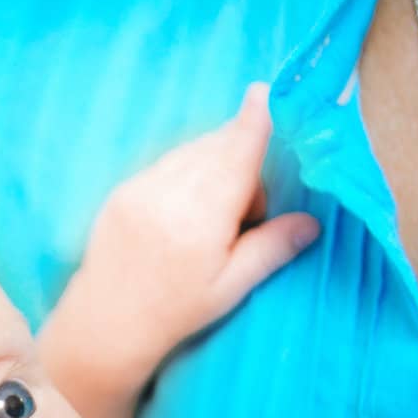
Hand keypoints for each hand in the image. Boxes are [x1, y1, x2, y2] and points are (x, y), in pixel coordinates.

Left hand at [49, 83, 320, 401]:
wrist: (104, 326)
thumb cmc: (174, 313)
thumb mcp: (229, 288)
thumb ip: (270, 248)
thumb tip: (312, 223)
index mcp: (201, 218)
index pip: (236, 152)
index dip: (254, 120)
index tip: (265, 91)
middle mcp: (168, 193)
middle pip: (218, 146)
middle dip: (242, 162)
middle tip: (246, 214)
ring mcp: (140, 187)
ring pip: (192, 151)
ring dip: (214, 168)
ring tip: (210, 221)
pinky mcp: (123, 189)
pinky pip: (166, 164)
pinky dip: (185, 174)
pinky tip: (182, 216)